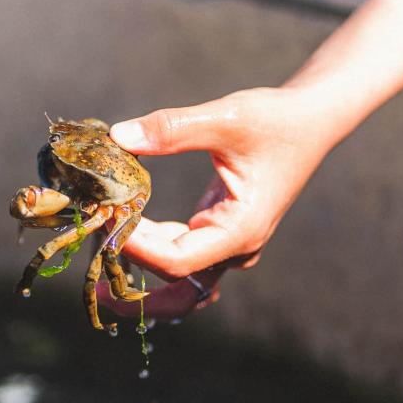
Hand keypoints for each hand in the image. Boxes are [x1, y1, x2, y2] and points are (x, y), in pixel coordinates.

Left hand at [98, 86, 343, 320]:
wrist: (311, 121)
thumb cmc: (276, 119)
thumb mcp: (225, 118)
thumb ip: (172, 128)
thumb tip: (118, 136)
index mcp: (240, 230)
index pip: (176, 259)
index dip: (135, 246)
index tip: (103, 220)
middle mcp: (235, 246)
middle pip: (176, 284)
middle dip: (134, 282)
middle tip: (91, 278)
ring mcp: (228, 243)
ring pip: (178, 274)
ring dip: (140, 266)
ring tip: (100, 245)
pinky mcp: (220, 231)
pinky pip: (181, 252)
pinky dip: (152, 245)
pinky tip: (124, 229)